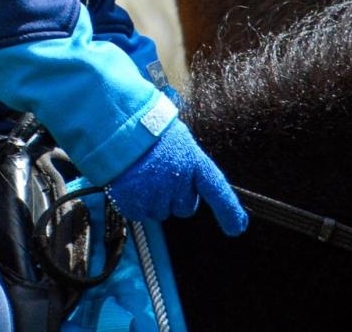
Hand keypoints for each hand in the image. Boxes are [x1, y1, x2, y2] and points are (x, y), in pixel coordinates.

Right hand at [106, 118, 246, 235]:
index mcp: (194, 162)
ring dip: (153, 199)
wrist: (115, 123)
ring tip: (141, 174)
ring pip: (161, 211)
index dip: (229, 212)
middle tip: (159, 174)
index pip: (217, 191)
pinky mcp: (134, 203)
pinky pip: (139, 213)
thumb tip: (192, 186)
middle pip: (184, 207)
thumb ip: (188, 165)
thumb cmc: (147, 129)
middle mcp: (179, 182)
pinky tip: (129, 182)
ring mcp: (156, 194)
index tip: (237, 228)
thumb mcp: (178, 141)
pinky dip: (134, 202)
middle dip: (174, 197)